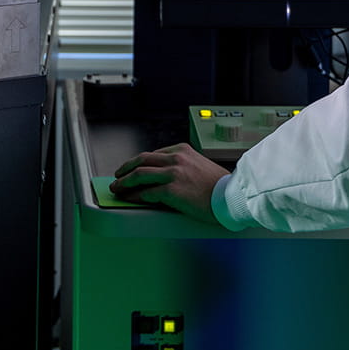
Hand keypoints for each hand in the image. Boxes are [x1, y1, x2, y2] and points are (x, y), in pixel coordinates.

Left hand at [110, 143, 227, 223]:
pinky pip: (146, 192)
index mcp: (182, 150)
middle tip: (117, 175)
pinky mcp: (171, 190)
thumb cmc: (220, 187)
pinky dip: (135, 196)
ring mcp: (173, 173)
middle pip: (142, 160)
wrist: (231, 198)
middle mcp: (176, 158)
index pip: (153, 154)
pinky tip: (130, 199)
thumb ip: (182, 166)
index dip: (138, 162)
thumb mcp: (200, 166)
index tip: (132, 167)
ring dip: (124, 182)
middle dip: (126, 168)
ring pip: (140, 174)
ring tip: (117, 188)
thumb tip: (163, 176)